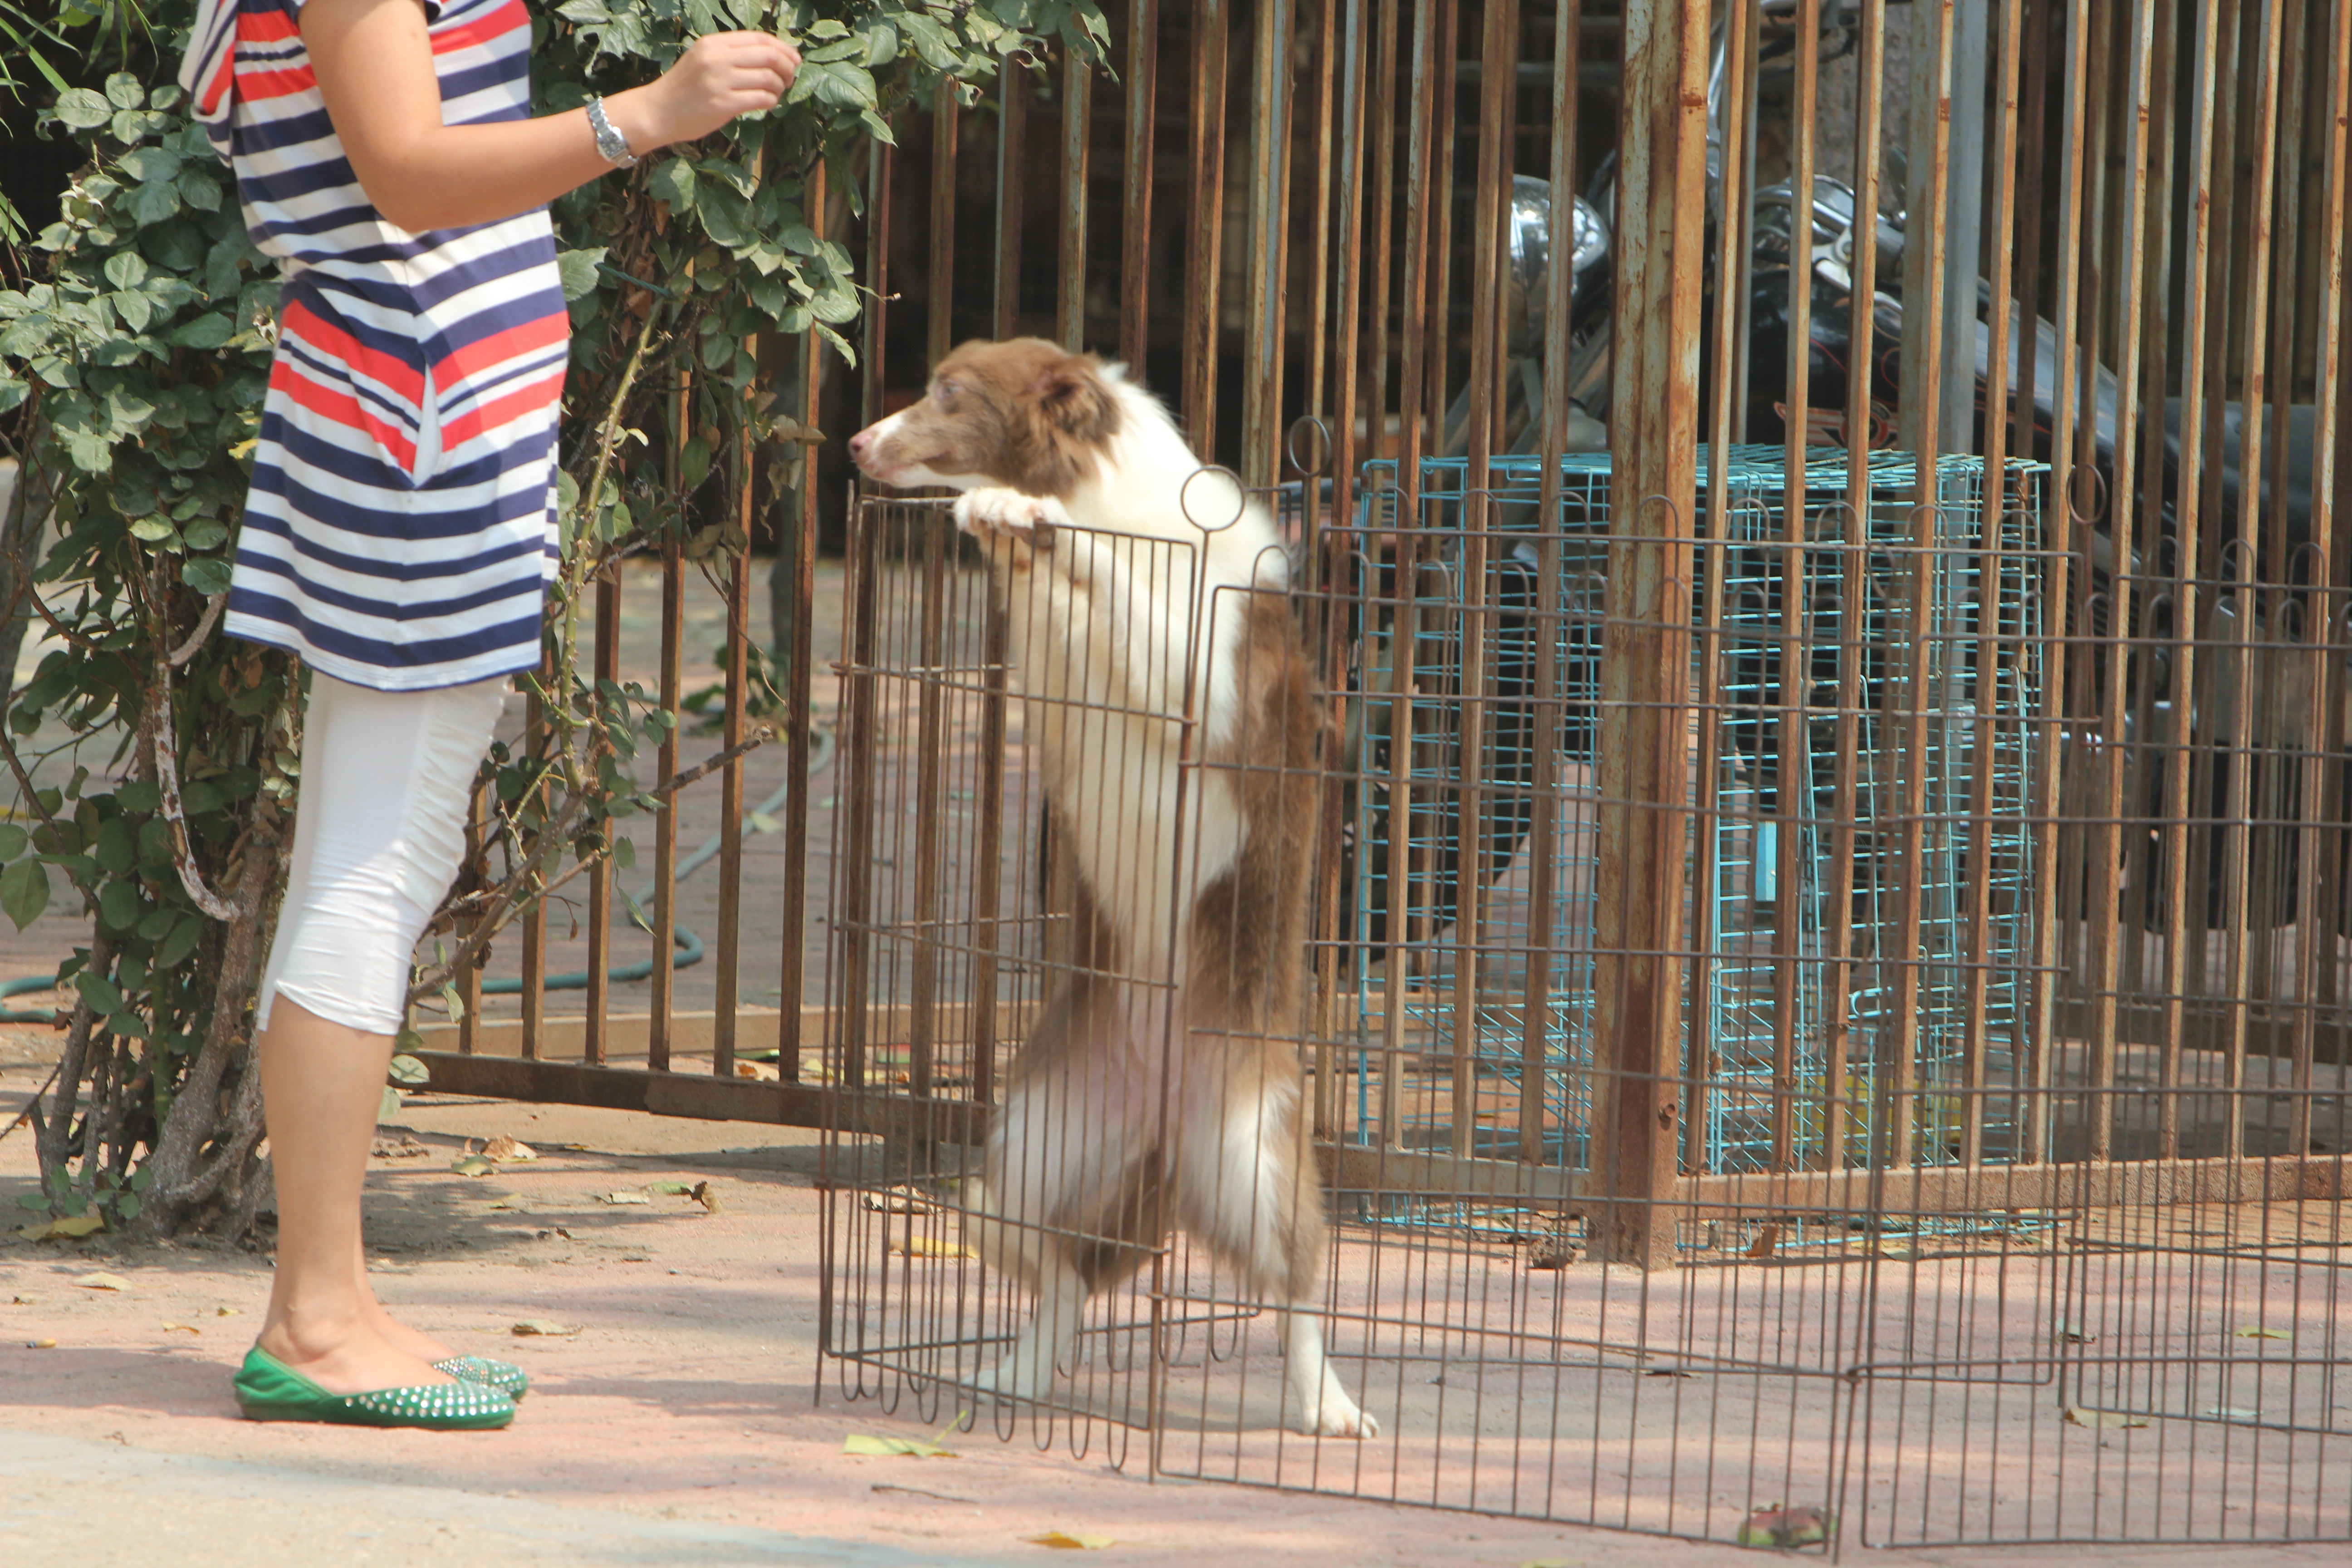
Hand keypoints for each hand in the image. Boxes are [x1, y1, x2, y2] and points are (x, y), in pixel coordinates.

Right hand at [616, 32, 801, 151]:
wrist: (657, 112)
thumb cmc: (683, 88)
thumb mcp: (703, 59)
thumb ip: (730, 54)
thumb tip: (771, 55)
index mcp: (714, 43)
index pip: (759, 38)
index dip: (783, 48)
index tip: (793, 59)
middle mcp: (717, 58)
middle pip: (769, 56)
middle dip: (787, 67)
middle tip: (790, 78)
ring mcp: (720, 81)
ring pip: (768, 78)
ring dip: (780, 87)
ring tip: (777, 93)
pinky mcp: (723, 104)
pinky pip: (761, 99)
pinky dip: (771, 102)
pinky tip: (767, 104)